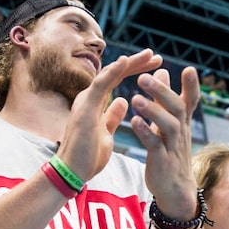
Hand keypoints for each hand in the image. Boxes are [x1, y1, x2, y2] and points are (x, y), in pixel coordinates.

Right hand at [58, 49, 163, 182]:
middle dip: (136, 63)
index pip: (117, 81)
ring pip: (109, 74)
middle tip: (156, 55)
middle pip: (115, 74)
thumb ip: (112, 116)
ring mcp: (85, 101)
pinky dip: (113, 72)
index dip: (135, 71)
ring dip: (130, 63)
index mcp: (95, 103)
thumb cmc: (87, 157)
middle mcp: (89, 98)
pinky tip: (126, 61)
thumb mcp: (106, 134)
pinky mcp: (84, 108)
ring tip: (149, 54)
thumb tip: (123, 101)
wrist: (72, 174)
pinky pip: (100, 85)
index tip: (155, 65)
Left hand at [130, 64, 201, 218]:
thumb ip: (165, 100)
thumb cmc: (171, 153)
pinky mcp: (162, 161)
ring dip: (152, 111)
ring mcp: (172, 147)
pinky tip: (133, 122)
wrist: (175, 189)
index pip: (190, 101)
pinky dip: (145, 133)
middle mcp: (181, 132)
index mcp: (182, 123)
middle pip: (177, 108)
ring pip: (168, 126)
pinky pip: (155, 145)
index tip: (189, 69)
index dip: (192, 86)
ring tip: (135, 98)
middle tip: (144, 76)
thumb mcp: (170, 124)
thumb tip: (161, 72)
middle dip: (162, 92)